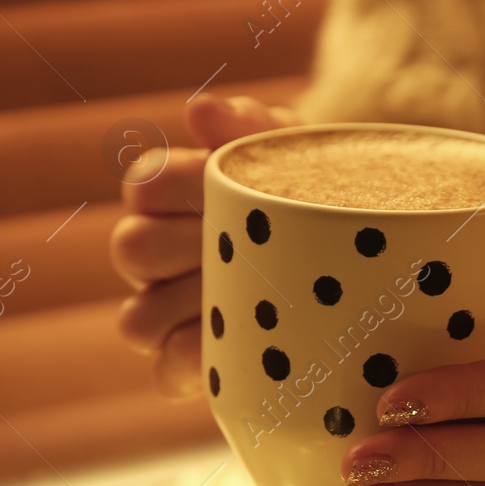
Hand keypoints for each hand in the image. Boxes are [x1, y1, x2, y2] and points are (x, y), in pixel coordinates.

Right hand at [110, 95, 298, 394]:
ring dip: (186, 311)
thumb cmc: (306, 187)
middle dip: (184, 246)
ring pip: (137, 319)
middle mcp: (158, 251)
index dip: (180, 183)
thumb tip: (199, 112)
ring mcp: (169, 308)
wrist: (353, 245)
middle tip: (243, 245)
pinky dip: (193, 366)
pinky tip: (236, 352)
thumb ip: (245, 125)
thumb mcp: (288, 150)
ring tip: (245, 301)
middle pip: (131, 249)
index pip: (146, 184)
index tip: (225, 184)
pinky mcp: (192, 360)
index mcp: (171, 193)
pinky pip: (165, 372)